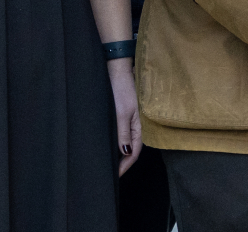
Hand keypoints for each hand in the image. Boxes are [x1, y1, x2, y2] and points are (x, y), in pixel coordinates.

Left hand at [109, 58, 141, 175]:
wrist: (117, 70)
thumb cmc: (121, 90)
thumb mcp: (122, 113)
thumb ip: (123, 134)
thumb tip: (126, 153)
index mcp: (139, 126)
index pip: (134, 152)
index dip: (125, 166)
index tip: (115, 176)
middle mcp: (135, 125)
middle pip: (131, 150)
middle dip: (122, 163)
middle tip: (110, 174)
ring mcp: (129, 121)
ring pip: (125, 143)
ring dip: (119, 154)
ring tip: (108, 164)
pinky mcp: (122, 116)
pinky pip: (121, 135)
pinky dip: (116, 144)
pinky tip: (108, 147)